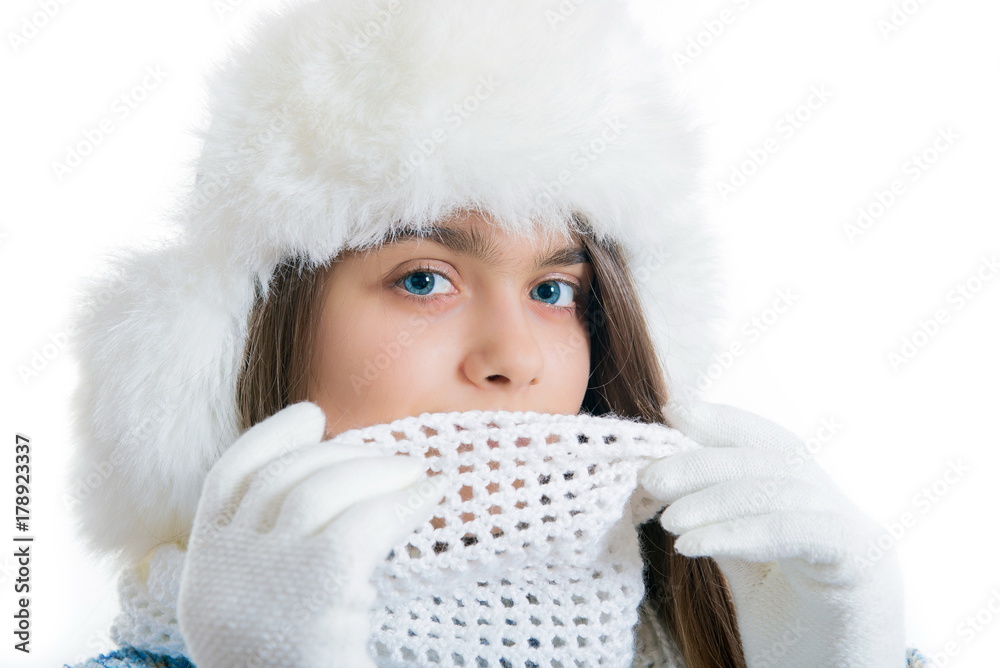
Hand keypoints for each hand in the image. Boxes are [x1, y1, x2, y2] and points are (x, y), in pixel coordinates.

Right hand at [177, 401, 446, 667]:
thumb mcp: (262, 618)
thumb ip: (270, 561)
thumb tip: (333, 491)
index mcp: (207, 575)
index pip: (227, 480)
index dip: (270, 438)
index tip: (310, 415)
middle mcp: (223, 571)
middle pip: (281, 479)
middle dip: (340, 456)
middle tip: (394, 458)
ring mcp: (263, 577)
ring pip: (320, 490)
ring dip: (376, 472)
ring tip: (420, 476)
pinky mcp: (316, 586)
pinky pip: (364, 521)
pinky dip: (402, 500)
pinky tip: (431, 494)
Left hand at [639, 399, 905, 666]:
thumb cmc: (797, 641)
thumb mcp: (748, 576)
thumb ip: (723, 530)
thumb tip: (669, 492)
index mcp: (814, 505)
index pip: (770, 444)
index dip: (723, 421)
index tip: (672, 408)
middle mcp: (839, 510)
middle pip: (771, 460)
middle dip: (704, 460)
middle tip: (649, 477)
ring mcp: (856, 534)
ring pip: (782, 491)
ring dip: (714, 499)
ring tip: (665, 518)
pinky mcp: (862, 565)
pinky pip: (797, 532)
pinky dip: (740, 531)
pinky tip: (692, 544)